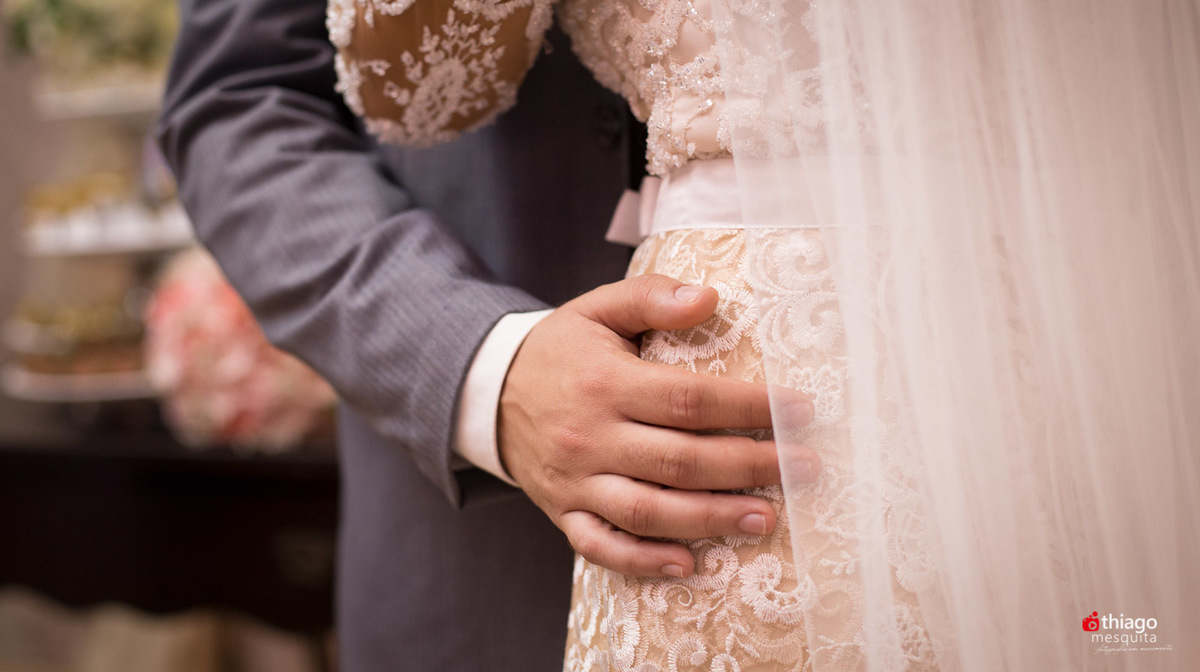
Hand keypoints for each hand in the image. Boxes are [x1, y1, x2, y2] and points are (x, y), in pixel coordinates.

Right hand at [498, 274, 818, 577]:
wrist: (489, 392)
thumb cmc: (561, 349)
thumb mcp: (597, 308)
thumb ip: (650, 296)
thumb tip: (710, 297)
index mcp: (605, 385)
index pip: (689, 400)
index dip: (749, 407)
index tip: (799, 409)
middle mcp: (591, 438)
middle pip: (681, 461)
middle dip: (749, 466)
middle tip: (805, 467)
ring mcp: (576, 482)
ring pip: (649, 511)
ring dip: (711, 519)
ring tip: (768, 518)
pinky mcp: (563, 512)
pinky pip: (601, 546)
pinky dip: (642, 561)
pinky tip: (688, 565)